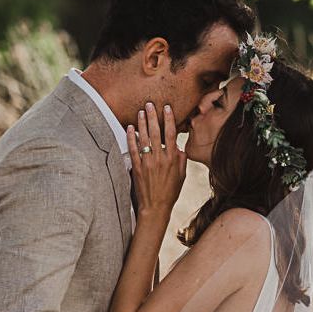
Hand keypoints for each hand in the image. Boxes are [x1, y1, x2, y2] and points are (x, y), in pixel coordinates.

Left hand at [127, 102, 186, 218]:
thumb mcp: (182, 176)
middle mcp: (160, 158)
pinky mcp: (137, 168)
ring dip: (142, 123)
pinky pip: (133, 150)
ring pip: (144, 139)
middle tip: (149, 104)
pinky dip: (131, 138)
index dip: (169, 119)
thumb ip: (181, 160)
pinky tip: (130, 128)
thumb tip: (180, 148)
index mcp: (173, 159)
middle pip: (156, 133)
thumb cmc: (170, 192)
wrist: (156, 207)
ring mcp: (148, 163)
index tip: (167, 108)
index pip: (171, 134)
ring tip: (140, 111)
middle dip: (152, 116)